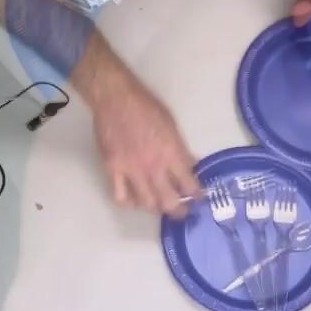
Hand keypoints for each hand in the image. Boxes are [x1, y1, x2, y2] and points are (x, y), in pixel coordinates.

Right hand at [90, 70, 201, 218]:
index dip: (196, 195)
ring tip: (160, 206)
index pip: (189, 184)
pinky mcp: (112, 170)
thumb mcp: (172, 126)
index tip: (198, 198)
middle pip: (169, 202)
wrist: (115, 99)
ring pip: (146, 204)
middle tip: (182, 212)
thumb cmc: (146, 107)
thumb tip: (190, 165)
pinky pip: (120, 197)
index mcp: (171, 154)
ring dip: (156, 208)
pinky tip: (134, 200)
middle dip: (179, 211)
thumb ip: (180, 149)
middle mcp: (153, 167)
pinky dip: (129, 203)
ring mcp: (131, 171)